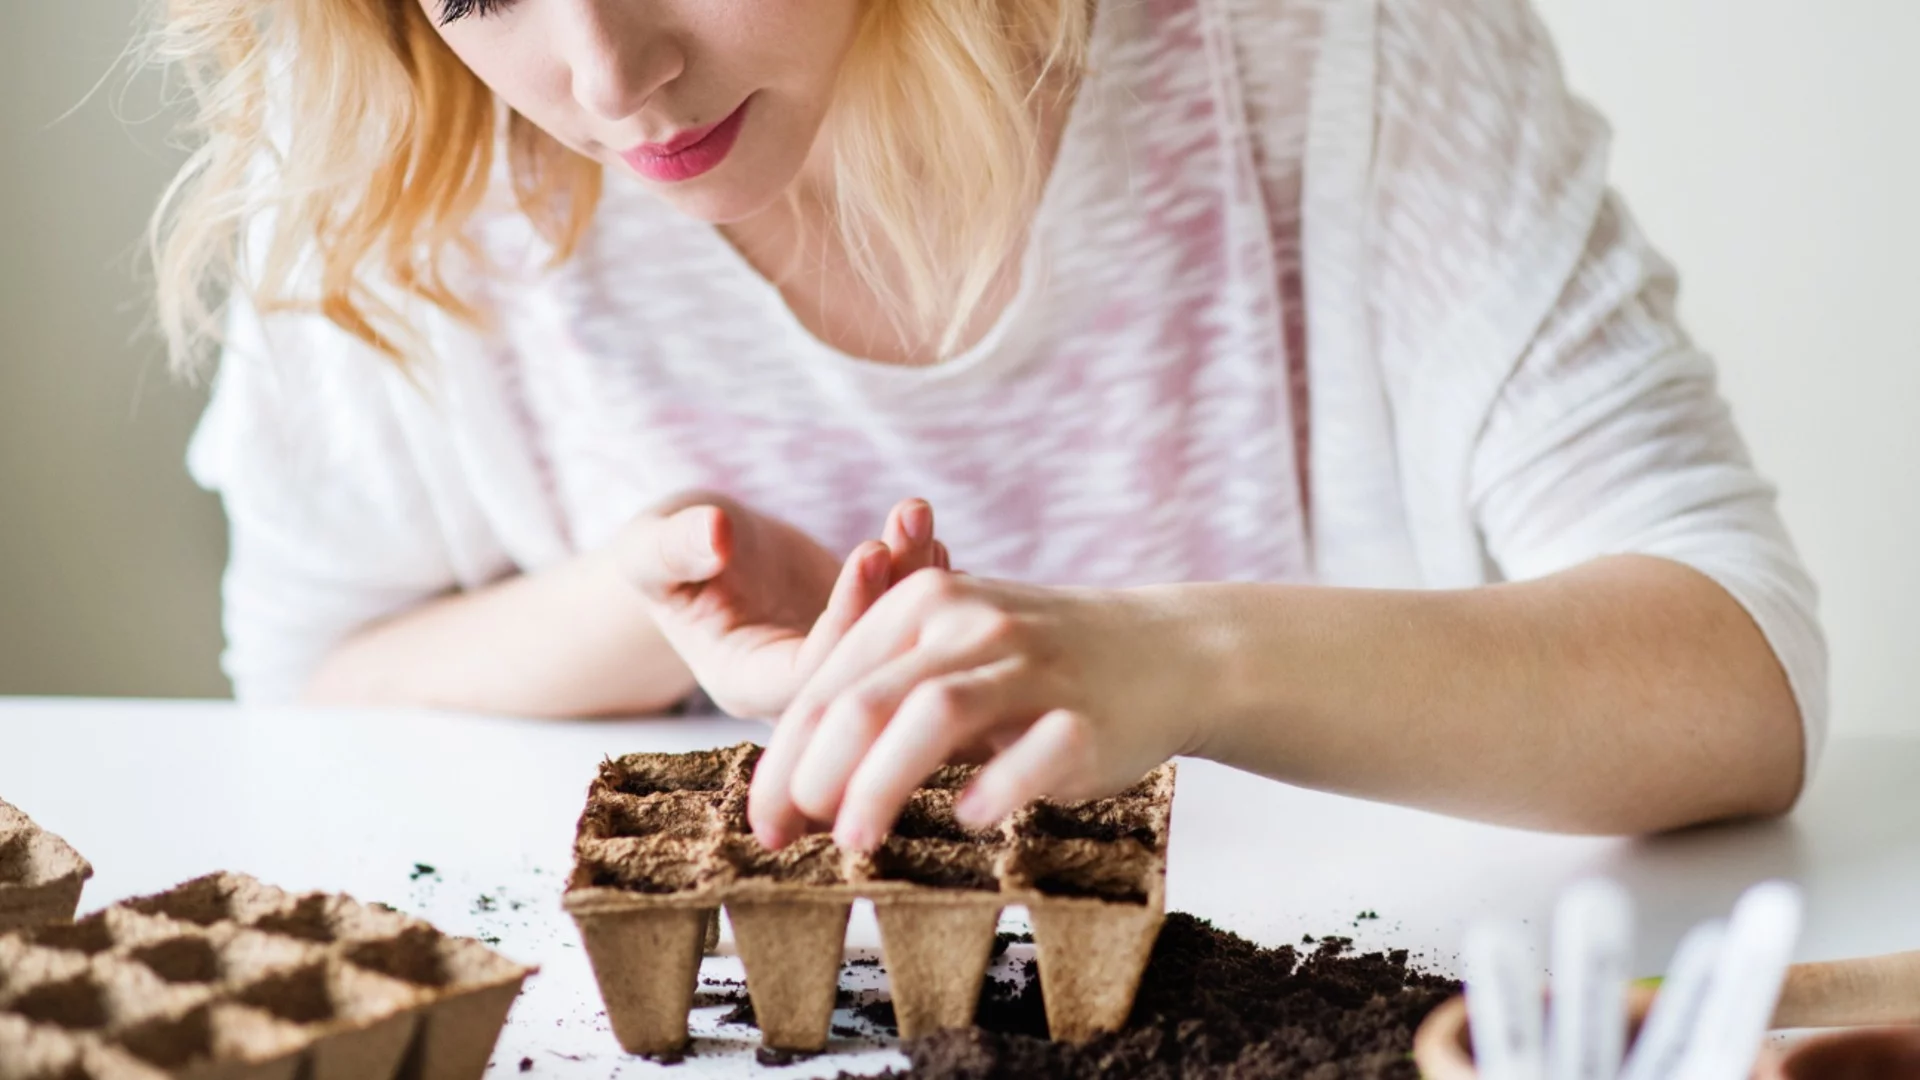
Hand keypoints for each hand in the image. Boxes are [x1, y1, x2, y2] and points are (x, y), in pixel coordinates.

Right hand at [606, 493, 950, 718]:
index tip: (871, 549)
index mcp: (744, 683)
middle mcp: (797, 687)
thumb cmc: (663, 554)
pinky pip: (898, 618)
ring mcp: (832, 661)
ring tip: (917, 513)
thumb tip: (713, 535)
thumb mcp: (652, 549)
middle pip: (864, 660)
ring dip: (914, 575)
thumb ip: (675, 549)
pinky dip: (921, 577)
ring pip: (890, 637)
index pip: (811, 671)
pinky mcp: (856, 633)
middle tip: (912, 525)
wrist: (692, 554)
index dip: (848, 614)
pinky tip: (931, 535)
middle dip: (895, 589)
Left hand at [745, 573, 1209, 850]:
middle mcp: (969, 622)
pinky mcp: (1084, 713)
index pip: (827, 684)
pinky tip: (970, 819)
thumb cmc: (1034, 669)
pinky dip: (995, 789)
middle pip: (865, 699)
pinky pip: (1032, 752)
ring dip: (880, 784)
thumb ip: (879, 702)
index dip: (782, 758)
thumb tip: (795, 794)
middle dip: (812, 777)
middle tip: (787, 839)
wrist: (1166, 652)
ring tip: (854, 842)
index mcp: (921, 604)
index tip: (761, 825)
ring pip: (933, 714)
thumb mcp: (950, 655)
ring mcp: (1029, 664)